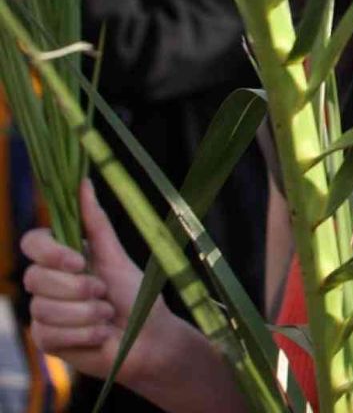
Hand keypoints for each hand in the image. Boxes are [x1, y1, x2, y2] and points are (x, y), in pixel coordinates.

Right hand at [20, 180, 182, 387]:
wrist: (149, 337)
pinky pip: (51, 334)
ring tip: (106, 315)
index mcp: (62, 258)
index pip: (32, 243)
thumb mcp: (116, 256)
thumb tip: (84, 182)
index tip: (79, 261)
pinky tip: (101, 335)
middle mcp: (47, 284)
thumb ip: (95, 222)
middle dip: (77, 288)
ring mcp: (43, 313)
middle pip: (35, 278)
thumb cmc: (135, 295)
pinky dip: (84, 334)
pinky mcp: (46, 341)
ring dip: (86, 313)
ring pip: (44, 309)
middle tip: (103, 293)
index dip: (50, 252)